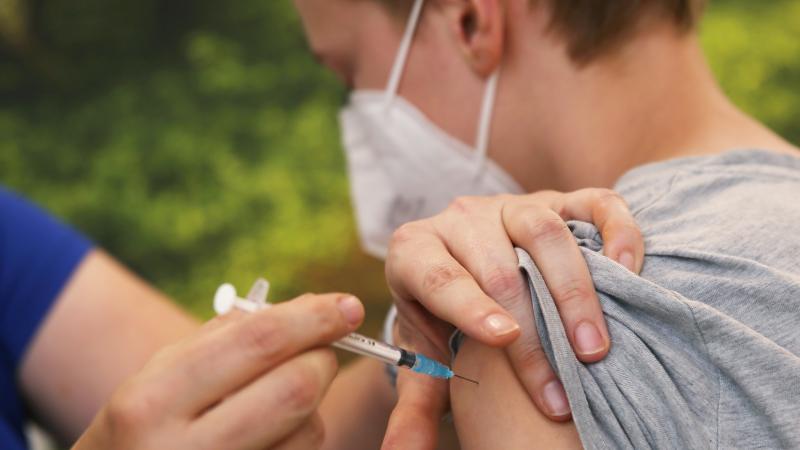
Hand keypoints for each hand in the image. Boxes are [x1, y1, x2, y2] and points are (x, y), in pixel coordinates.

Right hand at [73, 293, 364, 449]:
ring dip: (315, 402)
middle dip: (323, 358)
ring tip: (280, 397)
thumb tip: (308, 309)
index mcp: (152, 400)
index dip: (314, 318)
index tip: (347, 305)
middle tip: (324, 348)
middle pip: (295, 389)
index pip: (258, 342)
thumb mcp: (158, 378)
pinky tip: (274, 431)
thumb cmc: (142, 428)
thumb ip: (224, 337)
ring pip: (309, 430)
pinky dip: (302, 434)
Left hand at [382, 188, 643, 448]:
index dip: (472, 307)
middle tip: (565, 381)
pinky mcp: (556, 199)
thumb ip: (413, 402)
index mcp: (416, 252)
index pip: (441, 277)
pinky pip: (590, 202)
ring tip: (594, 347)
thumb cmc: (440, 320)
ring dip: (574, 290)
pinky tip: (627, 267)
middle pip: (499, 265)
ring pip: (543, 231)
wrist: (460, 269)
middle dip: (535, 326)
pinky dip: (614, 229)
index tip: (504, 339)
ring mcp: (511, 206)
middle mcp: (461, 219)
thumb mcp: (422, 358)